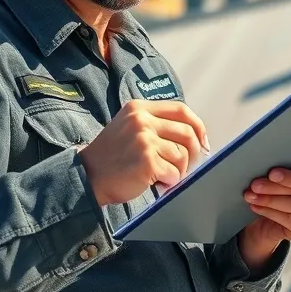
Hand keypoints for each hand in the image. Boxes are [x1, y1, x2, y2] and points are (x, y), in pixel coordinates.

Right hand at [79, 99, 208, 205]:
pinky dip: (169, 181)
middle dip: (194, 153)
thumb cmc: (112, 156)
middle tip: (187, 166)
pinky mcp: (146, 161)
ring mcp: (144, 140)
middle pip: (187, 132)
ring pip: (182, 155)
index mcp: (139, 109)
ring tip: (164, 175)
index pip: (181, 110)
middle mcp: (142, 121)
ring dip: (179, 170)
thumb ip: (156, 124)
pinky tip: (157, 182)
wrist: (87, 176)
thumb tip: (194, 136)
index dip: (197, 126)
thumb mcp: (129, 127)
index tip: (202, 141)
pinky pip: (174, 172)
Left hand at [238, 149, 290, 267]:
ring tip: (254, 190)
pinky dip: (268, 210)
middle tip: (271, 174)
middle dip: (289, 179)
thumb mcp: (290, 173)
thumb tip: (272, 155)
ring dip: (271, 196)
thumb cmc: (284, 186)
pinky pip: (286, 218)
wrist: (275, 217)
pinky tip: (255, 204)